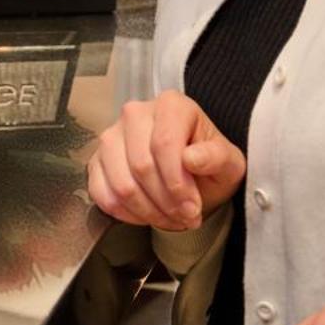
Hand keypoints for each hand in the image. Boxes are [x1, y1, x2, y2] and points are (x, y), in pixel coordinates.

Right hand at [86, 91, 245, 230]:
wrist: (191, 175)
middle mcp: (135, 114)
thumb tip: (191, 158)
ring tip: (169, 218)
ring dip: (147, 210)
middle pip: (141, 165)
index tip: (193, 206)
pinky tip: (147, 215)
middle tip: (185, 217)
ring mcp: (111, 137)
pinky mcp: (96, 160)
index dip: (178, 182)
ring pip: (121, 183)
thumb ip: (216, 157)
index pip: (164, 143)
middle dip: (165, 201)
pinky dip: (126, 213)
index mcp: (171, 105)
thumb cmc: (208, 165)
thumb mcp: (227, 162)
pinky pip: (102, 193)